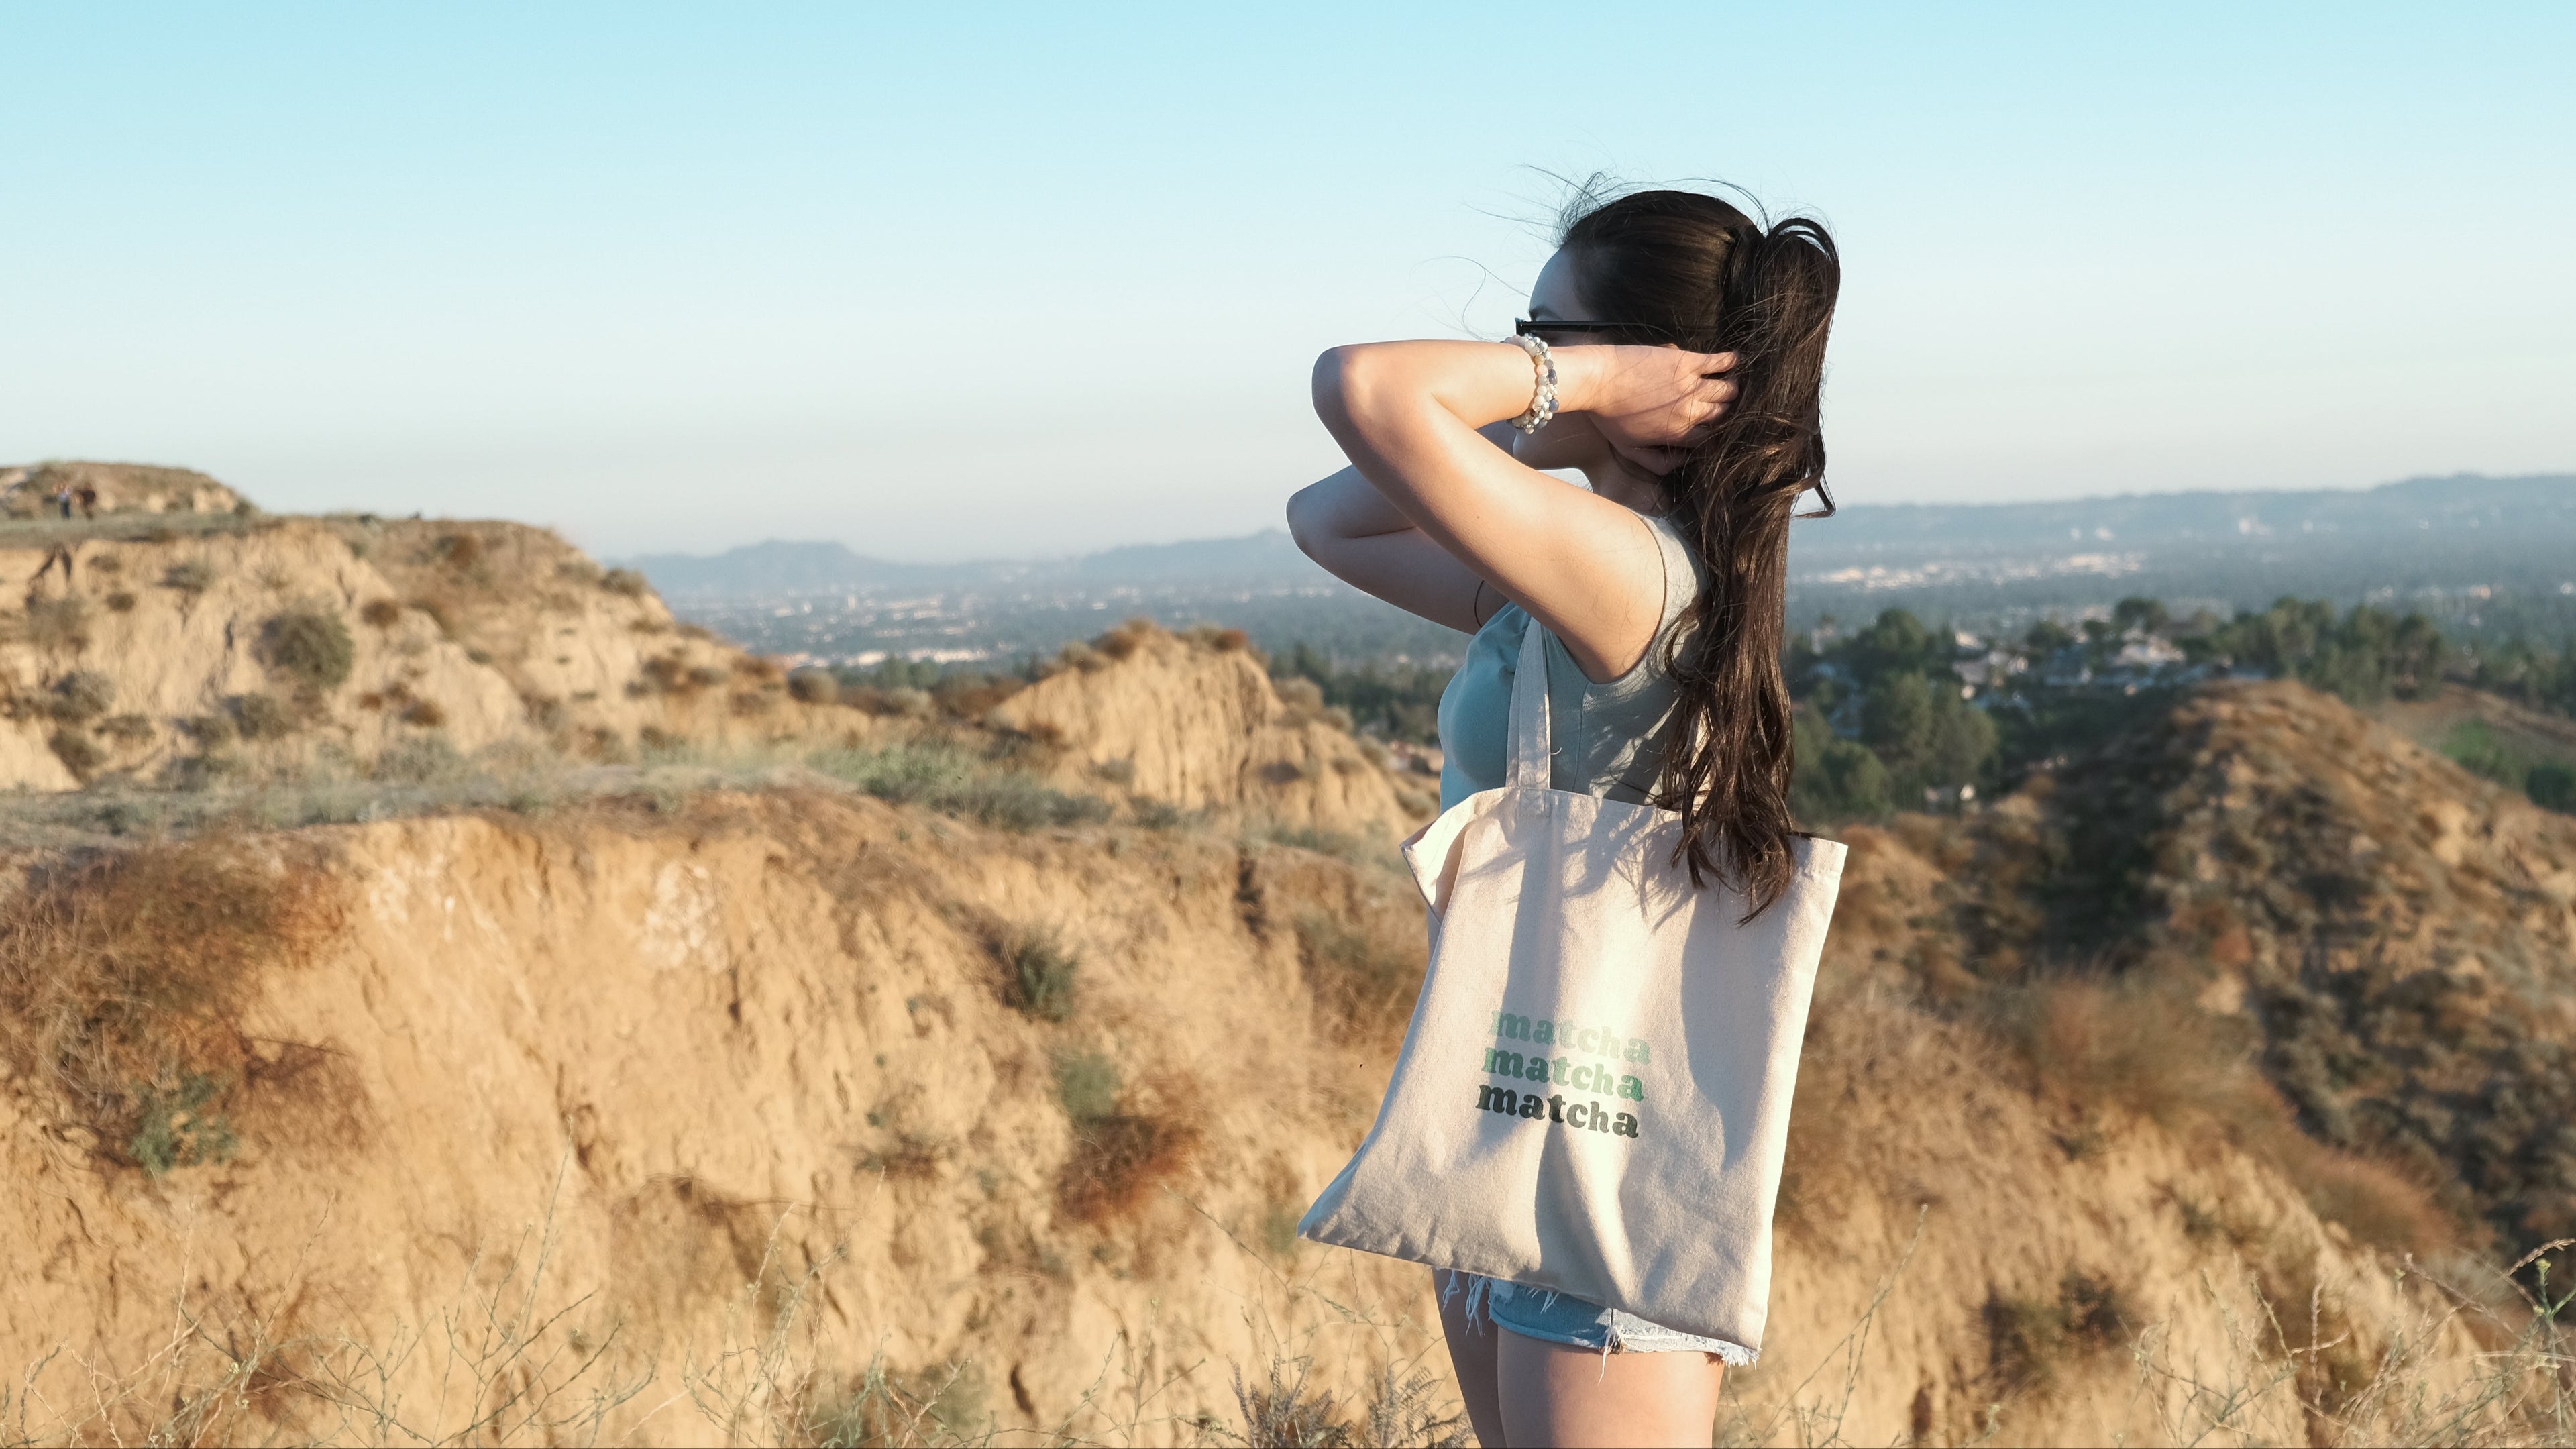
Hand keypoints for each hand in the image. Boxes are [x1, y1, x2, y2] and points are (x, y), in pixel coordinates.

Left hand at [1554, 345, 1737, 474]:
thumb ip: (1656, 463)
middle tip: (1728, 404)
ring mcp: (1691, 386)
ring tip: (1732, 385)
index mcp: (1678, 434)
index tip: (1717, 427)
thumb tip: (1683, 462)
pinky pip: (1719, 362)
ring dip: (1733, 388)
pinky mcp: (1687, 362)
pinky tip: (1737, 360)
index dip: (1716, 433)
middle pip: (1724, 414)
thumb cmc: (1607, 417)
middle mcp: (1690, 412)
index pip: (1711, 438)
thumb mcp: (1628, 450)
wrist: (1596, 381)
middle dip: (1728, 412)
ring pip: (1728, 390)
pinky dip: (1731, 361)